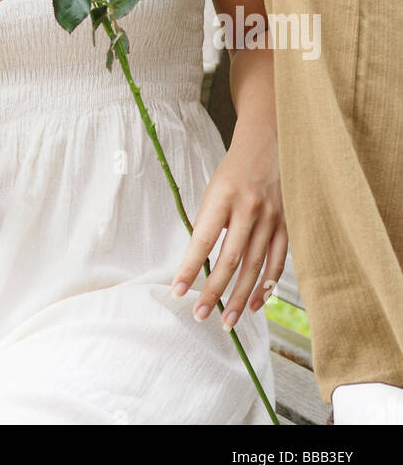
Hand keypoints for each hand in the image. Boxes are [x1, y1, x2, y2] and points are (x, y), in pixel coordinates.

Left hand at [170, 121, 287, 331]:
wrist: (268, 143)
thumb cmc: (234, 170)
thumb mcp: (214, 188)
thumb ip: (209, 222)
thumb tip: (197, 263)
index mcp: (223, 195)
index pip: (203, 238)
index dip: (190, 267)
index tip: (177, 290)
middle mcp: (249, 207)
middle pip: (230, 258)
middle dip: (214, 291)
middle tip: (200, 315)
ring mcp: (272, 218)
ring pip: (254, 265)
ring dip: (240, 296)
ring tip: (227, 321)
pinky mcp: (287, 225)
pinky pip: (277, 261)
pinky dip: (266, 285)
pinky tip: (255, 304)